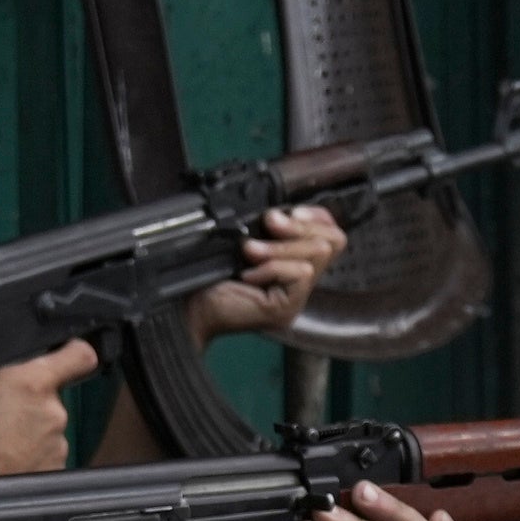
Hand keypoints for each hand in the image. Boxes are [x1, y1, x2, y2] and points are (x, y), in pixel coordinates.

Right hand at [0, 336, 97, 483]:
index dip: (73, 355)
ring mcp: (58, 444)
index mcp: (33, 382)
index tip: (63, 359)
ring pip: (47, 430)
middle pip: (52, 399)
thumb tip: (3, 375)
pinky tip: (6, 463)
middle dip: (30, 405)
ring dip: (29, 433)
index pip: (80, 356)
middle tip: (0, 416)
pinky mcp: (56, 471)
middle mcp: (54, 411)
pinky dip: (31, 458)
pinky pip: (46, 456)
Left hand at [187, 205, 345, 341]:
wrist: (186, 307)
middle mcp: (299, 283)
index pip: (332, 235)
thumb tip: (280, 213)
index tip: (290, 212)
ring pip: (316, 255)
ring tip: (250, 251)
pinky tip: (248, 273)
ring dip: (280, 247)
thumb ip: (267, 230)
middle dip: (301, 227)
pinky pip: (299, 274)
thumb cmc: (206, 276)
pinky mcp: (286, 309)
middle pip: (333, 242)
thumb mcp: (244, 241)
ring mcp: (295, 299)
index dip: (317, 217)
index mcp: (292, 263)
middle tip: (269, 223)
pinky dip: (272, 267)